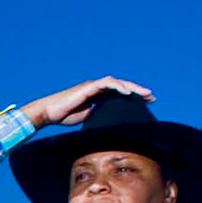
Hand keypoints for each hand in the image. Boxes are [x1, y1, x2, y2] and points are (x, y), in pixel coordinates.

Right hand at [16, 76, 149, 130]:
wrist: (49, 112)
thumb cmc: (64, 115)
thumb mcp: (87, 117)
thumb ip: (99, 114)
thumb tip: (112, 120)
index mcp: (98, 94)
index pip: (119, 92)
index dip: (134, 96)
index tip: (147, 102)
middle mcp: (97, 87)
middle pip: (122, 85)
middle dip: (138, 90)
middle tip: (152, 97)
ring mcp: (93, 85)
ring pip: (117, 82)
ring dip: (132, 87)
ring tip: (145, 94)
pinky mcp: (88, 87)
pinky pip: (107, 84)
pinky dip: (118, 87)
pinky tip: (128, 93)